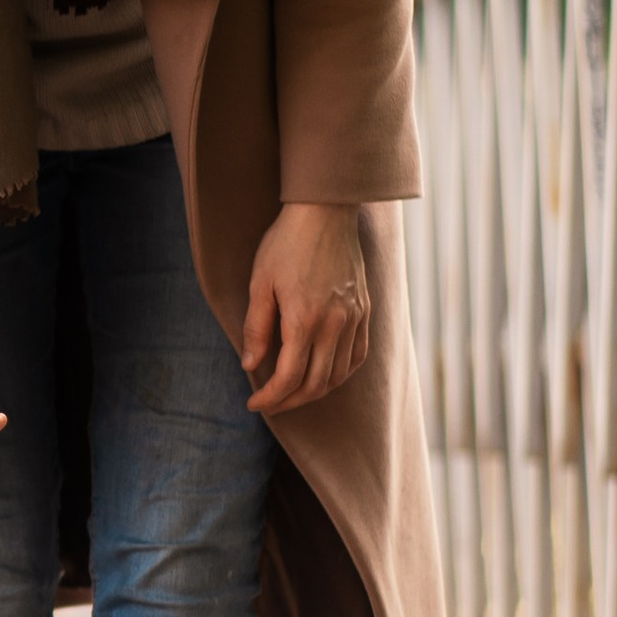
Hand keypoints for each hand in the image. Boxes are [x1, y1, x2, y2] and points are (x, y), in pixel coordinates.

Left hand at [241, 201, 369, 412]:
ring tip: (293, 393)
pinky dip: (341, 373)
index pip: (289, 377)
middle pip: (316, 383)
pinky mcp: (365, 310)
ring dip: (315, 391)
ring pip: (339, 374)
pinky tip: (325, 375)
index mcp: (305, 319)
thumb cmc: (286, 243)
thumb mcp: (260, 283)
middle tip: (270, 404)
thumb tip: (250, 366)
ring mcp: (354, 318)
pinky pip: (358, 355)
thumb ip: (256, 328)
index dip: (270, 397)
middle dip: (290, 401)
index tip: (253, 403)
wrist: (325, 212)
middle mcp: (335, 323)